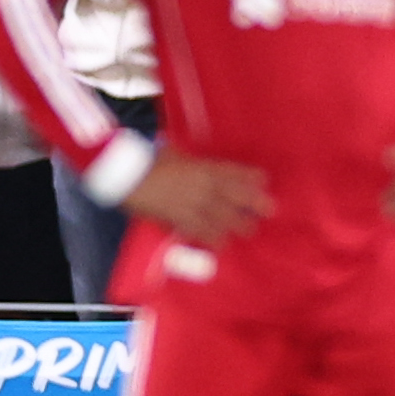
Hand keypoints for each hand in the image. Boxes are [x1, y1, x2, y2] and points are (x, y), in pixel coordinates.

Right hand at [124, 148, 272, 243]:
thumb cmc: (147, 159)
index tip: (264, 180)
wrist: (125, 175)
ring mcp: (193, 203)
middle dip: (254, 203)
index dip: (250, 176)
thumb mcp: (173, 153)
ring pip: (223, 216)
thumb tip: (191, 161)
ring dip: (238, 224)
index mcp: (202, 167)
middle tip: (269, 210)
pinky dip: (212, 237)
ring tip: (250, 229)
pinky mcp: (179, 219)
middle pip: (236, 196)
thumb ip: (188, 160)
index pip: (233, 172)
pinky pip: (201, 231)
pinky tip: (222, 243)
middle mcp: (203, 186)